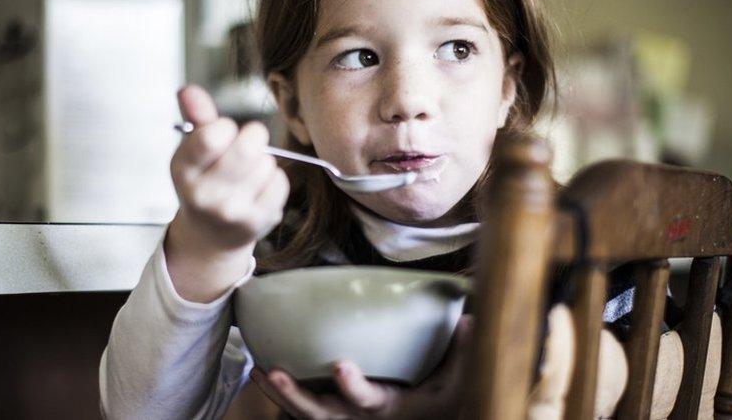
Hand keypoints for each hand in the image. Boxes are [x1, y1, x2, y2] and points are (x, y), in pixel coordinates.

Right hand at [165, 84, 288, 301]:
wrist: (211, 236)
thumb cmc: (206, 181)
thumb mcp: (194, 150)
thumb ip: (196, 117)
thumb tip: (188, 90)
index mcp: (183, 170)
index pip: (212, 136)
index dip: (225, 127)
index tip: (223, 133)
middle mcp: (203, 195)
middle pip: (247, 148)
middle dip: (253, 138)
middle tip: (247, 144)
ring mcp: (231, 212)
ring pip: (267, 163)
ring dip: (263, 162)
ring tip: (248, 174)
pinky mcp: (256, 223)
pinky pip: (280, 182)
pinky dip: (274, 180)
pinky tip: (259, 189)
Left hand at [250, 315, 471, 419]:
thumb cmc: (438, 400)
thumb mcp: (457, 383)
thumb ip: (464, 353)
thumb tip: (472, 320)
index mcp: (387, 406)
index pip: (367, 400)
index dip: (353, 387)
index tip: (340, 366)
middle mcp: (358, 416)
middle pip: (319, 414)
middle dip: (295, 397)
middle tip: (273, 373)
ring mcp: (342, 415)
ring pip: (303, 413)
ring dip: (279, 395)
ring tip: (259, 371)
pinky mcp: (332, 410)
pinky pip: (301, 407)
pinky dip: (280, 394)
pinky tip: (259, 370)